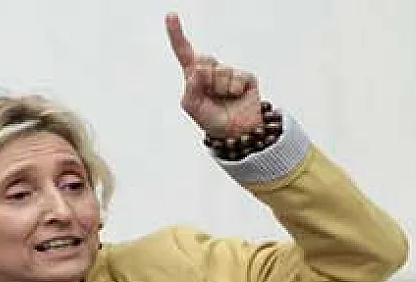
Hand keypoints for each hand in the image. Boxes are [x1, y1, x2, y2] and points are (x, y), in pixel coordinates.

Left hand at [165, 12, 262, 138]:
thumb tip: (199, 69)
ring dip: (220, 89)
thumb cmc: (211, 119)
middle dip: (205, 80)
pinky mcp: (245, 77)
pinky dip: (234, 91)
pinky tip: (236, 97)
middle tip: (211, 96)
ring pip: (220, 71)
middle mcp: (211, 70)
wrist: (236, 132)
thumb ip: (191, 89)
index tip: (170, 16)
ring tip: (224, 99)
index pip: (184, 52)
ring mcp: (229, 72)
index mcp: (194, 75)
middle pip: (203, 60)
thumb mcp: (192, 107)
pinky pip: (236, 78)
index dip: (177, 34)